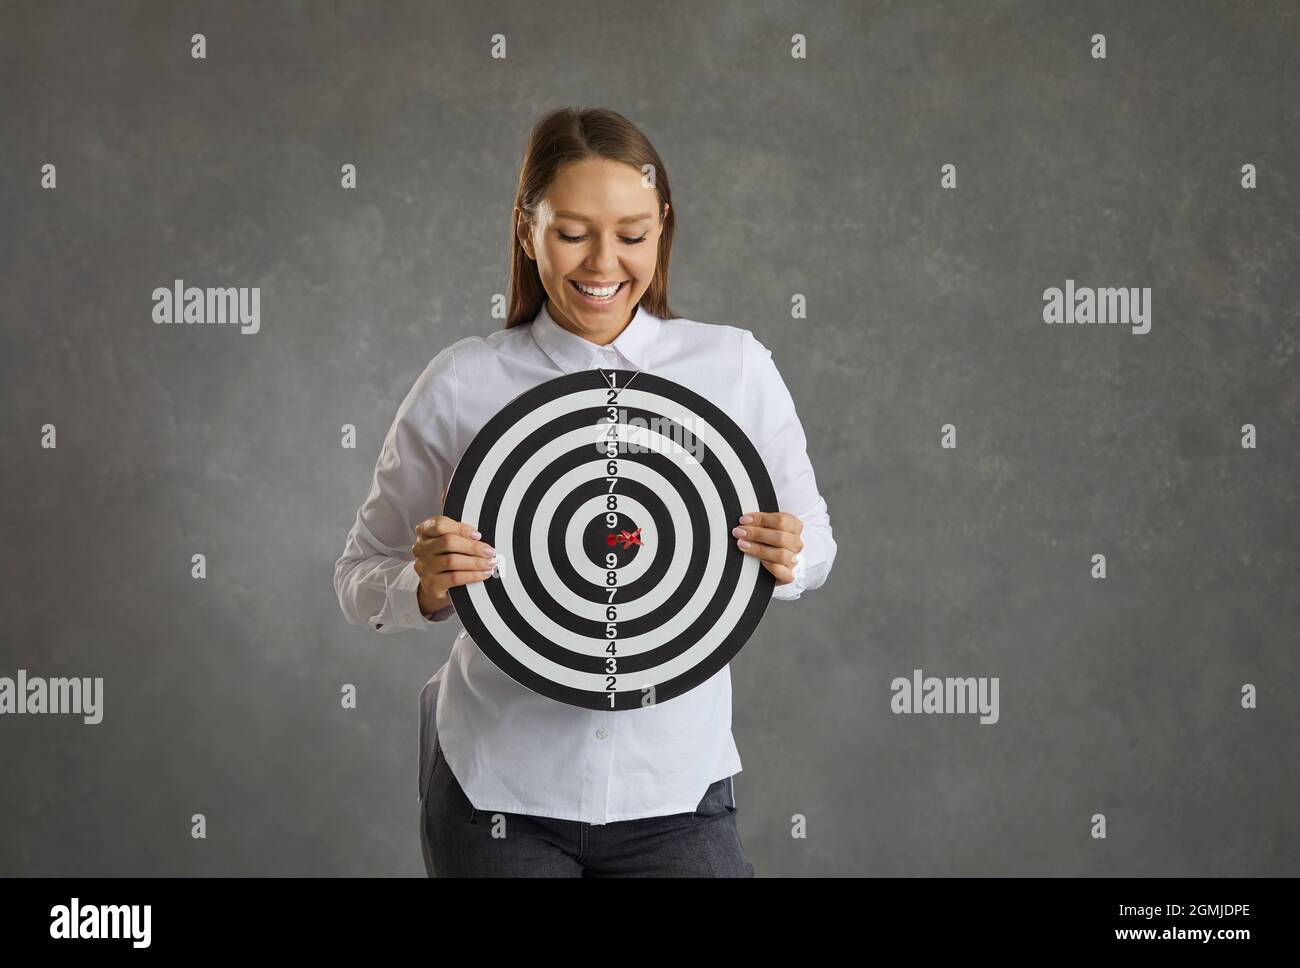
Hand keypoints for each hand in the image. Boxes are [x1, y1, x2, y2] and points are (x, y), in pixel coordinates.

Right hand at [412, 488, 496, 615]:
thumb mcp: (450, 534)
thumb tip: (448, 489)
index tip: (479, 534)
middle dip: (473, 547)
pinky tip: (484, 574)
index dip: (461, 528)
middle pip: (448, 543)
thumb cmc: (447, 554)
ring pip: (452, 561)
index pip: (440, 525)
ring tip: (491, 563)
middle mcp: (420, 547)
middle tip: (491, 551)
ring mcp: (423, 567)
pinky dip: (472, 575)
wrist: (436, 584)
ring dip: (476, 562)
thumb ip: (452, 516)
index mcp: (424, 530)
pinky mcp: (430, 584)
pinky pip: (454, 578)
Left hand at [732, 511, 803, 586]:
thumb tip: (744, 521)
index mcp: (794, 527)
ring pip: (782, 555)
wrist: (764, 566)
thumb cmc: (764, 542)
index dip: (761, 519)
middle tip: (740, 532)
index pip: (782, 520)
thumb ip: (757, 523)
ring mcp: (793, 560)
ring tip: (743, 545)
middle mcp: (795, 543)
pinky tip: (760, 562)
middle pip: (781, 537)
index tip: (744, 520)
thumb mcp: (762, 528)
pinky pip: (785, 573)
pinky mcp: (789, 576)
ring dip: (759, 549)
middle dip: (757, 534)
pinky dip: (772, 567)